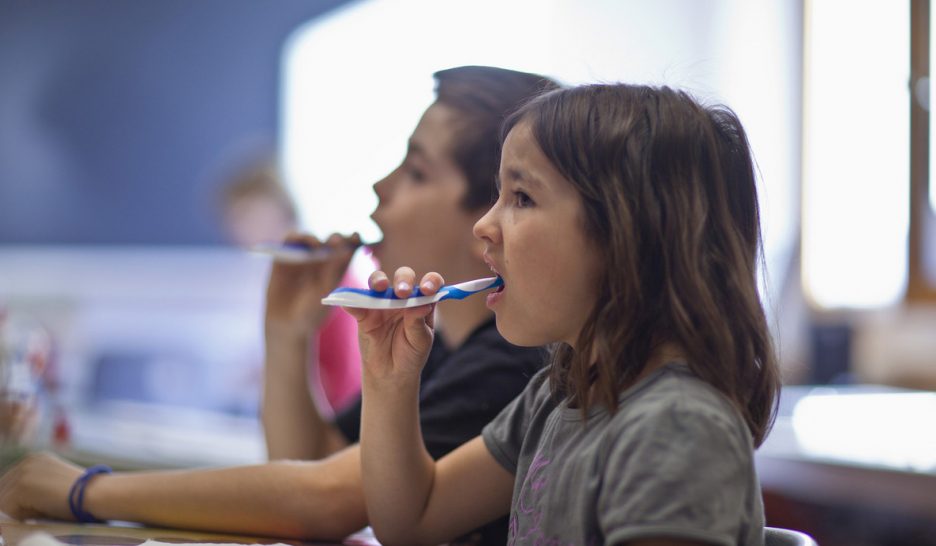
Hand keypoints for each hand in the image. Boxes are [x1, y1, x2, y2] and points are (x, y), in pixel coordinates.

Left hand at [0, 452, 82, 520]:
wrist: (95, 492)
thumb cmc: (81, 493)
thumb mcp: (53, 482)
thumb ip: (34, 485)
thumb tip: (15, 502)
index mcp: (35, 458)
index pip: (9, 482)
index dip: (18, 498)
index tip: (35, 504)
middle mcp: (27, 461)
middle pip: (3, 490)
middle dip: (14, 503)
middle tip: (38, 508)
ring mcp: (23, 472)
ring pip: (4, 500)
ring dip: (19, 508)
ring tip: (43, 507)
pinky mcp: (21, 487)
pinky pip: (7, 509)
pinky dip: (22, 514)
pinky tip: (43, 507)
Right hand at [264, 232, 359, 337]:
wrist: (288, 324)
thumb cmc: (312, 311)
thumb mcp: (326, 290)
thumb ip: (335, 270)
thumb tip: (347, 250)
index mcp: (337, 266)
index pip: (348, 247)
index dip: (353, 239)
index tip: (357, 237)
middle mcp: (321, 258)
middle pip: (330, 240)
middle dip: (335, 238)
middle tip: (337, 241)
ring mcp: (303, 256)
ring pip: (310, 238)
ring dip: (314, 237)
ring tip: (317, 245)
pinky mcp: (285, 255)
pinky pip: (290, 240)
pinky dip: (295, 238)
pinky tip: (300, 245)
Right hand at [344, 268, 442, 383]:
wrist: (391, 373)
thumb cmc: (411, 354)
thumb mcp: (420, 341)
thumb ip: (418, 322)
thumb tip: (423, 304)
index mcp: (422, 301)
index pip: (430, 283)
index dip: (431, 281)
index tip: (427, 289)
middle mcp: (403, 297)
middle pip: (403, 277)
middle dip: (403, 280)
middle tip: (403, 292)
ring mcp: (382, 303)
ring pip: (378, 282)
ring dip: (378, 280)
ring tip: (380, 287)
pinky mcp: (364, 314)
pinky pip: (356, 304)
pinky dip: (351, 301)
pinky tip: (348, 302)